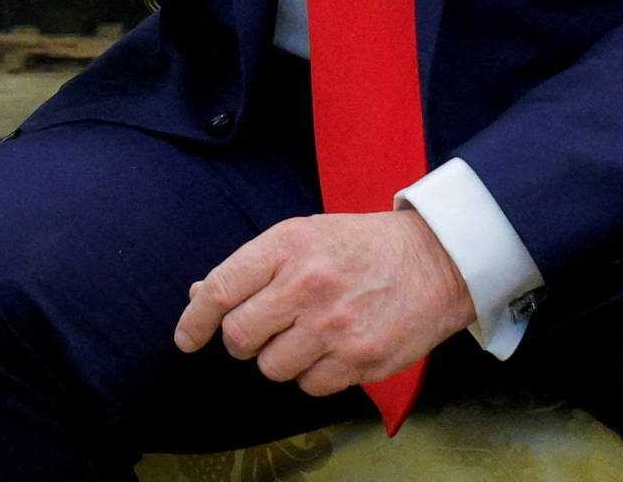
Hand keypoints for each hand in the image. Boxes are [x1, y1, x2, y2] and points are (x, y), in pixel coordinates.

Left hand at [172, 210, 473, 396]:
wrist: (436, 260)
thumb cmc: (360, 246)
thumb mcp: (302, 236)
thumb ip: (252, 267)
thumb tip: (198, 295)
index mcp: (286, 246)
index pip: (221, 290)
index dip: (194, 319)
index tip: (186, 339)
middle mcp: (307, 286)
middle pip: (239, 336)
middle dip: (241, 340)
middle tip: (259, 332)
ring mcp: (334, 326)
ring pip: (272, 367)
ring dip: (280, 358)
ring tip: (305, 335)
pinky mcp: (360, 360)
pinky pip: (310, 386)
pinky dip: (312, 375)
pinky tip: (331, 350)